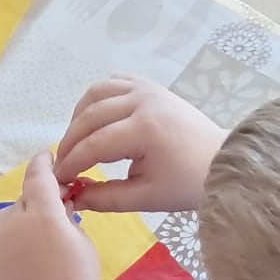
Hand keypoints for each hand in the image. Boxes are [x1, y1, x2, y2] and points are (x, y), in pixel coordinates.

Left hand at [0, 152, 98, 279]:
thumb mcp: (82, 244)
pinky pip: (8, 231)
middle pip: (29, 194)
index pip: (39, 173)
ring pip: (17, 212)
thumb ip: (67, 215)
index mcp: (42, 213)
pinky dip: (21, 233)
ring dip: (31, 217)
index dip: (46, 162)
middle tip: (64, 212)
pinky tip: (35, 255)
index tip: (53, 158)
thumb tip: (57, 203)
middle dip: (44, 198)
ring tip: (50, 243)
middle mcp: (13, 219)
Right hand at [54, 76, 227, 212]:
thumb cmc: (185, 184)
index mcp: (144, 129)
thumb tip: (73, 197)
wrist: (220, 162)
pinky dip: (97, 98)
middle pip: (90, 116)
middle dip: (70, 142)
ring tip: (75, 141)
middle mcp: (142, 101)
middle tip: (62, 165)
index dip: (71, 164)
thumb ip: (105, 198)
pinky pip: (114, 82)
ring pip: (97, 92)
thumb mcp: (144, 197)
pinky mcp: (150, 86)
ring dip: (79, 116)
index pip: (94, 144)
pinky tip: (93, 119)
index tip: (59, 180)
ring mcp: (147, 88)